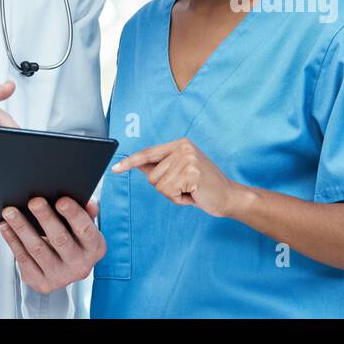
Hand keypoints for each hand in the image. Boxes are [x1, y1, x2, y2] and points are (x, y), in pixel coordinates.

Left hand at [0, 197, 104, 294]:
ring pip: (37, 249)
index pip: (85, 230)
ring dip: (21, 228)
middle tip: (34, 202)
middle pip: (60, 239)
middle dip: (45, 218)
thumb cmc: (75, 241)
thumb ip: (87, 213)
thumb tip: (87, 202)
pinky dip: (13, 241)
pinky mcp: (42, 283)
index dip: (73, 215)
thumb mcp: (85, 227)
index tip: (61, 200)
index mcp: (95, 249)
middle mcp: (80, 266)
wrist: (66, 269)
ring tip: (10, 212)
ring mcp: (60, 277)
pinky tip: (6, 227)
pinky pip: (23, 259)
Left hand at [113, 138, 247, 218]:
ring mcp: (187, 159)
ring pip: (160, 186)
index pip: (148, 153)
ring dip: (173, 194)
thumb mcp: (181, 171)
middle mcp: (183, 148)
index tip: (114, 170)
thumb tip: (137, 164)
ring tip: (190, 190)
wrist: (228, 196)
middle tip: (186, 187)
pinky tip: (194, 194)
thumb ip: (161, 166)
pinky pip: (170, 193)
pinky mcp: (191, 173)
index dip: (130, 162)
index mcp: (180, 144)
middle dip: (166, 188)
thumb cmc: (203, 186)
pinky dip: (180, 199)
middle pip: (152, 176)